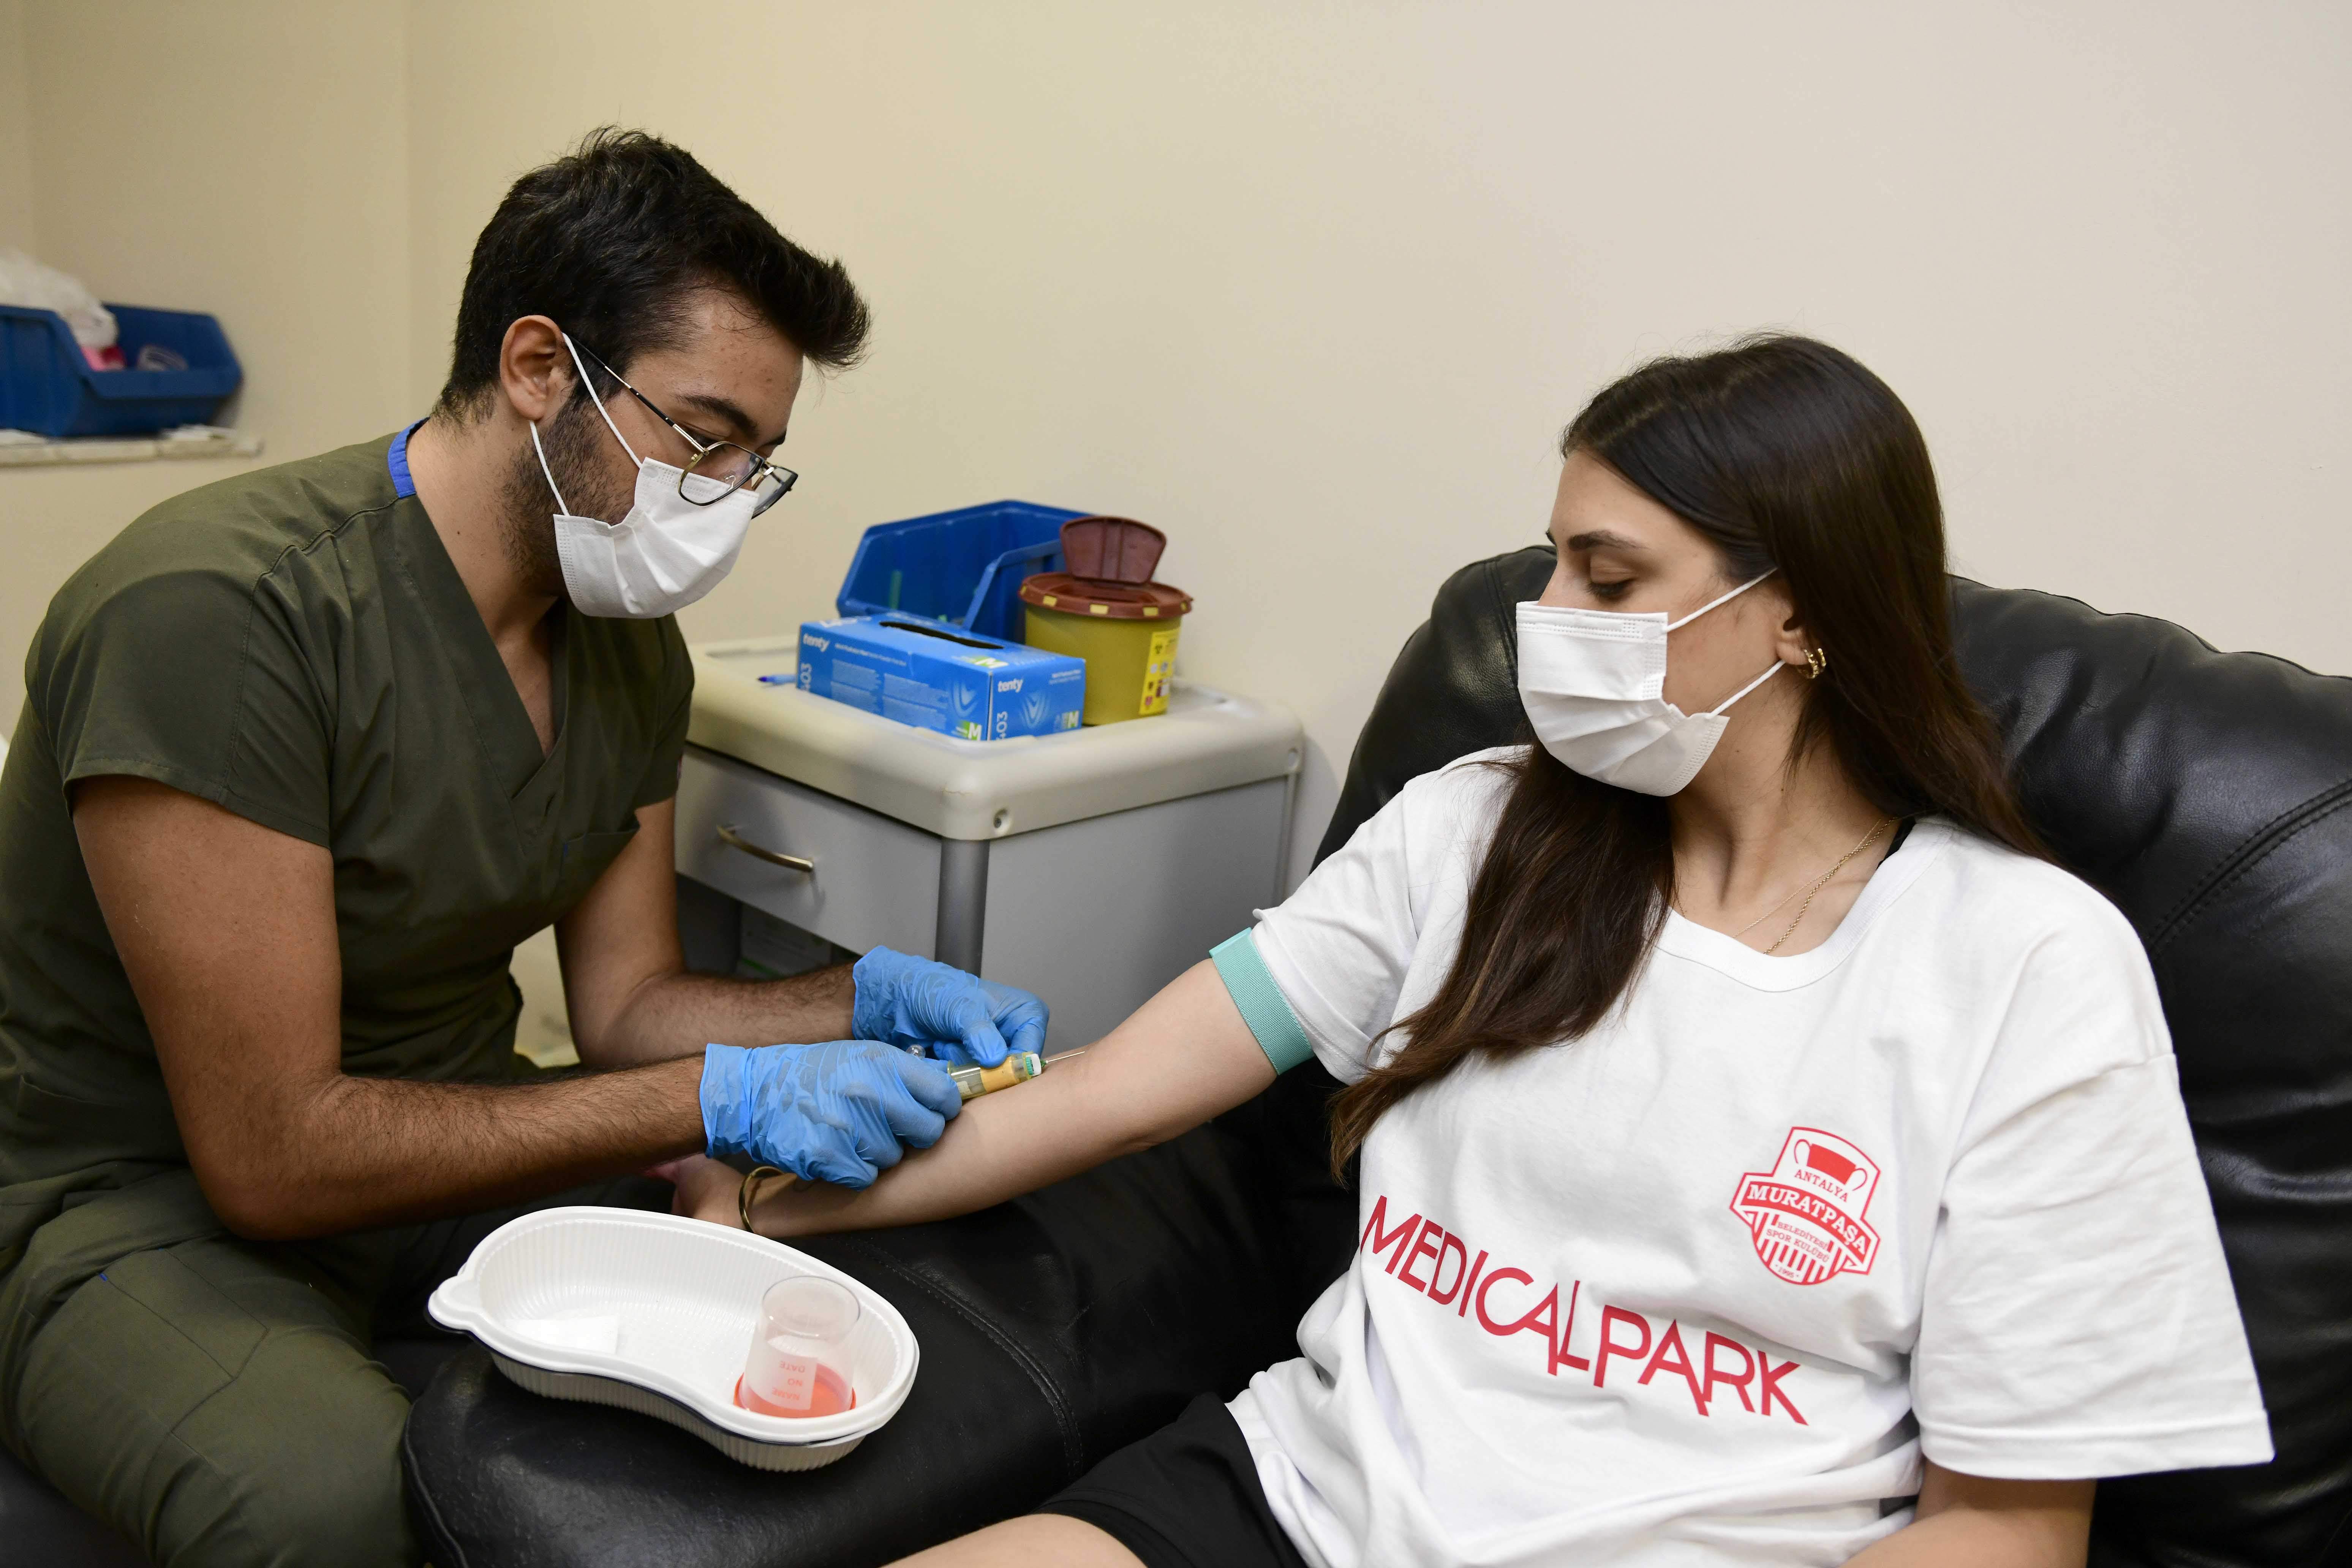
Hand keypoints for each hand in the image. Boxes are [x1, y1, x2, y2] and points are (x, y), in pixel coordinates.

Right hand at [699, 1040, 961, 1188]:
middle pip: (927, 1131)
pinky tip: (837, 1151)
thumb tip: (949, 1089)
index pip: (943, 1093)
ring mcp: (848, 1125)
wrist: (755, 1093)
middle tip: (893, 1130)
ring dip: (879, 1153)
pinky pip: (865, 1177)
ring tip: (853, 1134)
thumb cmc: (814, 1075)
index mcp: (882, 1062)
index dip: (942, 1108)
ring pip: (894, 1157)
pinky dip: (854, 1171)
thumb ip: (904, 1072)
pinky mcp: (828, 1155)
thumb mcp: (861, 1056)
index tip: (933, 1112)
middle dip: (915, 1135)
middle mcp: (869, 1091)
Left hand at [851, 948, 1048, 1067]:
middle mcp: (1015, 1039)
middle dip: (978, 1068)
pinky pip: (969, 1089)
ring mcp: (992, 1059)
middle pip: (1010, 1076)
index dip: (1009, 1067)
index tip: (983, 1064)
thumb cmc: (935, 991)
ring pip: (987, 1085)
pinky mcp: (973, 1073)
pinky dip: (951, 1077)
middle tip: (950, 1044)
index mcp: (1026, 1017)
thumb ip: (979, 1031)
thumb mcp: (959, 1006)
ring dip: (960, 1070)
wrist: (901, 1001)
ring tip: (941, 1045)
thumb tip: (997, 1060)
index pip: (1030, 1055)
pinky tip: (938, 1056)